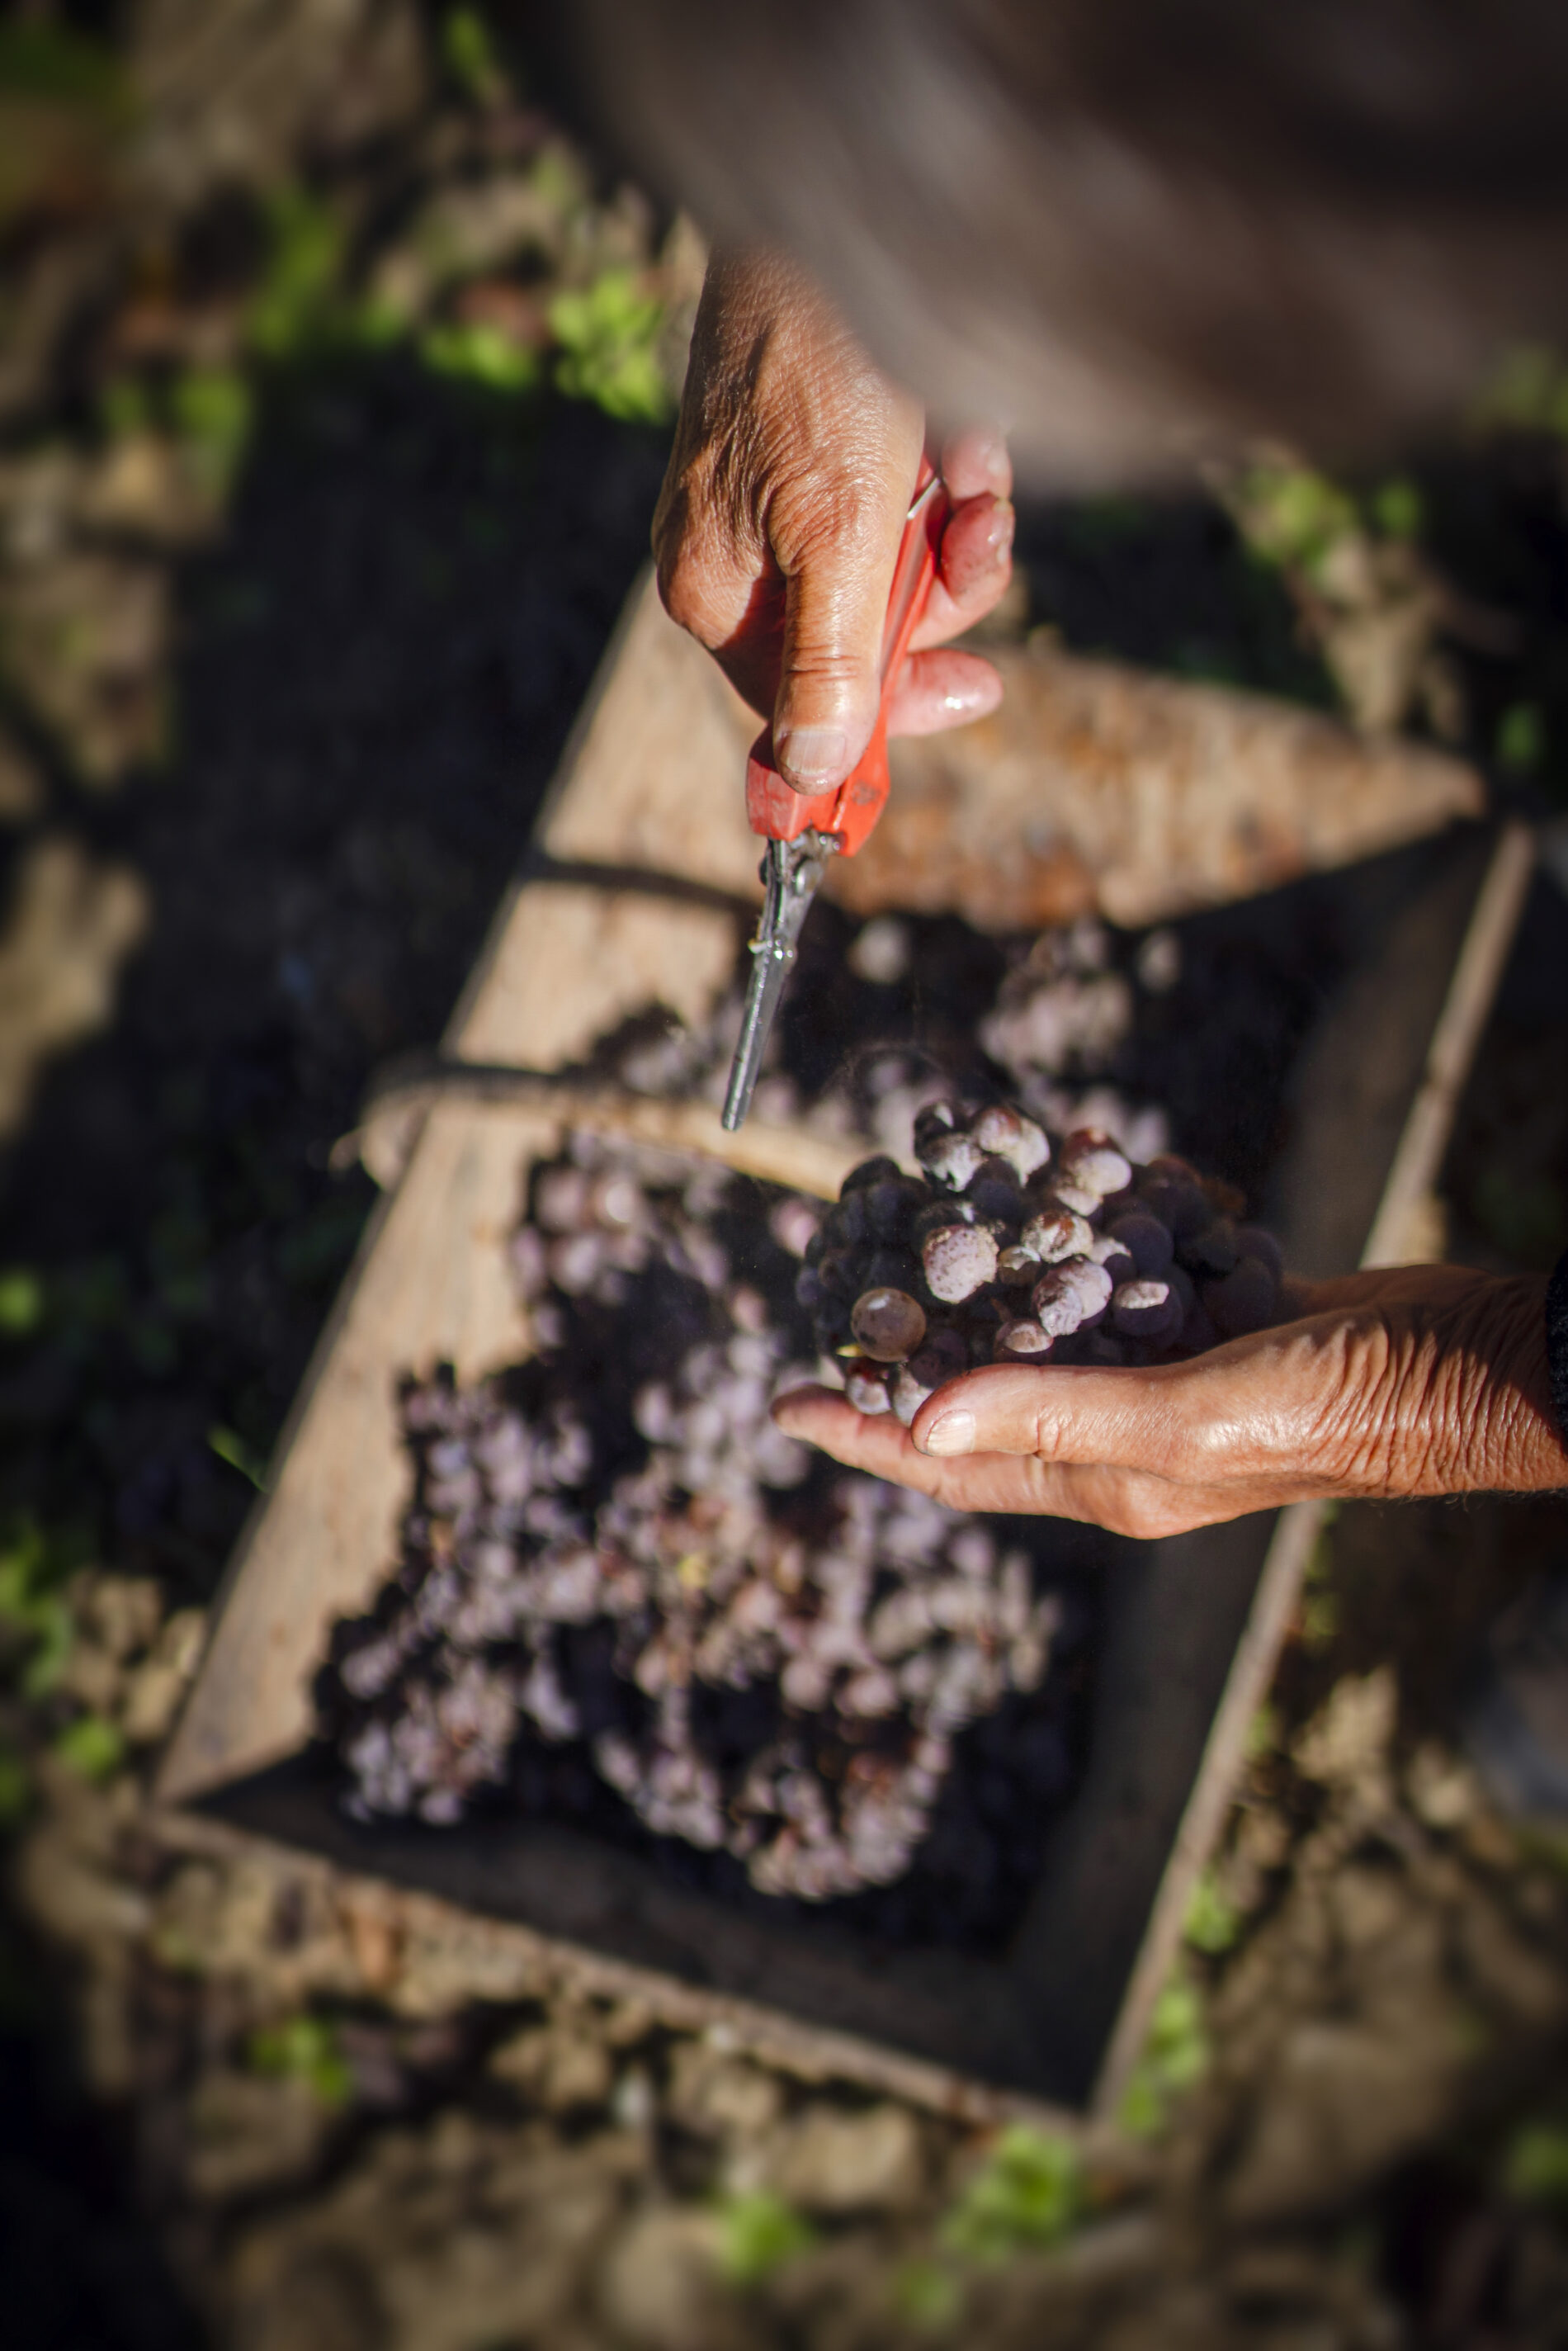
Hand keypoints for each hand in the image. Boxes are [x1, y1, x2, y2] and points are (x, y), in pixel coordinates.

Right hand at [654, 249, 1013, 793]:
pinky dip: (954, 476)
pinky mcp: (830, 456)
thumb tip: (809, 775)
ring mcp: (786, 506)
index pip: (803, 705)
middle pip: (865, 638)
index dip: (894, 707)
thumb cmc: (817, 373)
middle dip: (942, 591)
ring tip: (977, 464)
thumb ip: (828, 663)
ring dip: (960, 527)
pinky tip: (968, 433)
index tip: (978, 691)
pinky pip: (908, 507)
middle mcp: (744, 560)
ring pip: (900, 571)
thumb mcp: (838, 537)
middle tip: (981, 541)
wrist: (821, 215)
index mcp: (717, 597)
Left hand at [772, 1267, 1567, 1536]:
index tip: (782, 1400)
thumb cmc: (1326, 1410)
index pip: (949, 1464)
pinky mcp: (1214, 1313)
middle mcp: (1122, 1433)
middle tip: (841, 1274)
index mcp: (1101, 1479)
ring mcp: (1169, 1371)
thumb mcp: (1179, 1420)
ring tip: (940, 1194)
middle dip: (911, 1336)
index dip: (863, 1432)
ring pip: (1054, 1316)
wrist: (1461, 1361)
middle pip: (984, 1388)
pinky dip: (1095, 1214)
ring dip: (999, 1258)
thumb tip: (919, 1423)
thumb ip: (1048, 1415)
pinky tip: (1076, 1156)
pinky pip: (1127, 1266)